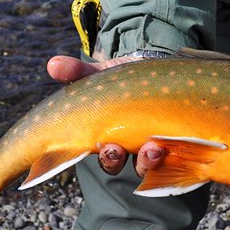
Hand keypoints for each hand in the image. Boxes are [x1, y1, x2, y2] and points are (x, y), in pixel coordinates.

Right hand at [47, 55, 165, 176]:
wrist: (157, 71)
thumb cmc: (122, 79)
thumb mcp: (100, 74)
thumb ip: (77, 72)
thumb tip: (53, 65)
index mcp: (110, 138)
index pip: (108, 158)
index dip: (109, 159)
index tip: (108, 147)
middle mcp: (132, 147)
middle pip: (127, 165)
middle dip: (123, 160)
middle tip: (122, 150)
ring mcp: (154, 144)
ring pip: (150, 164)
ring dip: (150, 159)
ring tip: (154, 148)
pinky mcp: (176, 138)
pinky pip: (176, 154)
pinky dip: (175, 151)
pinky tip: (174, 141)